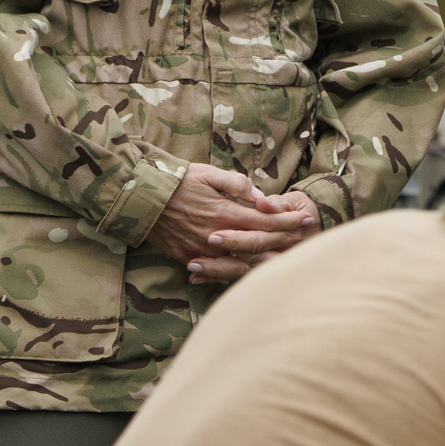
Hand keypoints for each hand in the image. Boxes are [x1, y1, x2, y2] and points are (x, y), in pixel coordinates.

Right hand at [144, 164, 318, 282]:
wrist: (138, 197)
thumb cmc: (175, 180)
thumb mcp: (207, 173)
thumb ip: (236, 184)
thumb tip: (260, 195)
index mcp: (225, 212)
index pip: (265, 220)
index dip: (288, 221)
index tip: (306, 220)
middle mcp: (218, 235)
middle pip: (259, 244)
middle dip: (284, 241)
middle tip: (305, 240)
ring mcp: (203, 250)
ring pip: (241, 261)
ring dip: (264, 260)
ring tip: (284, 258)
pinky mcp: (188, 257)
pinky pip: (215, 270)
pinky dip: (232, 271)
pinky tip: (248, 271)